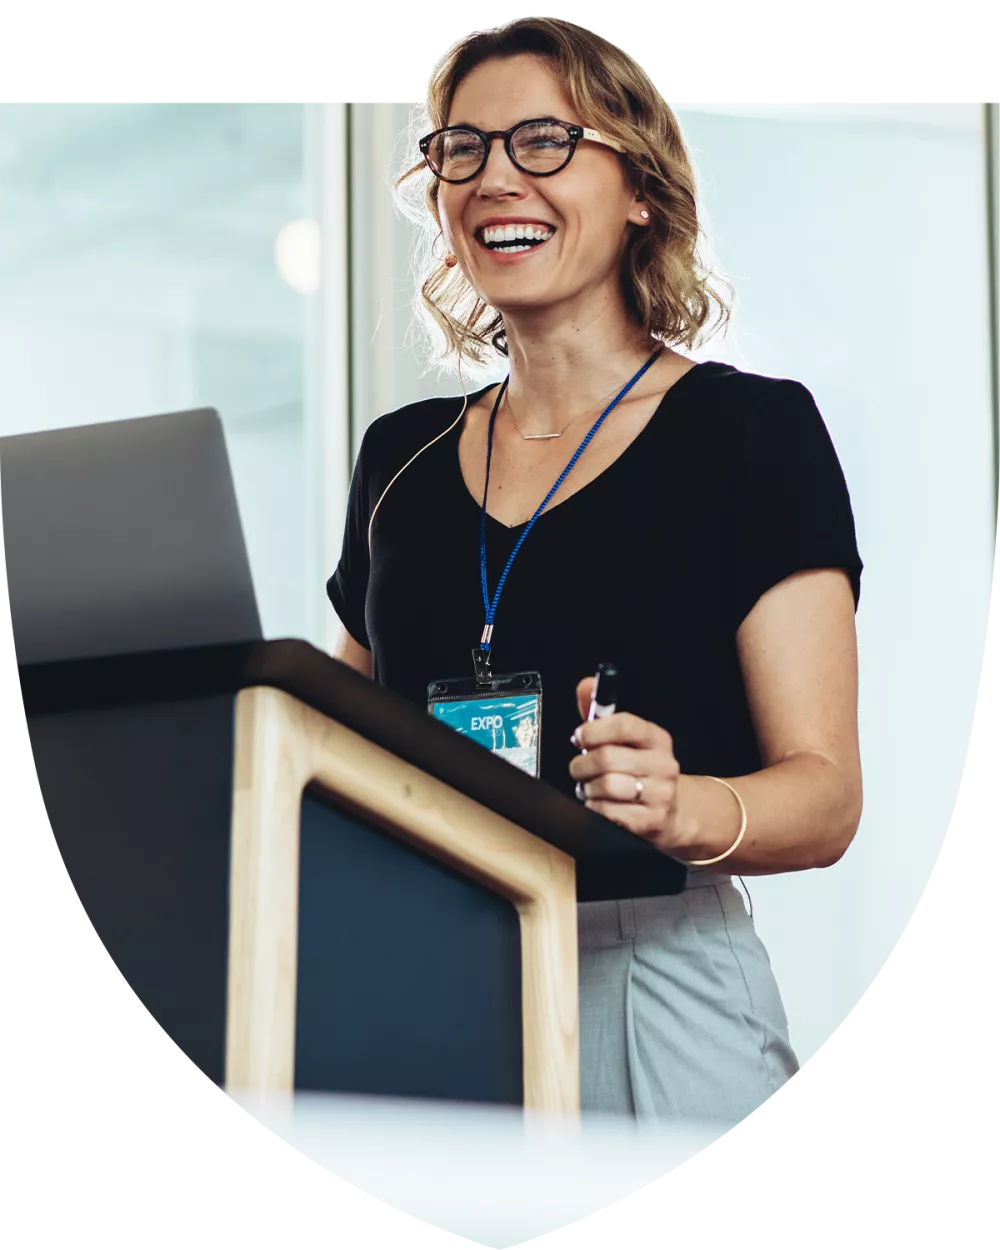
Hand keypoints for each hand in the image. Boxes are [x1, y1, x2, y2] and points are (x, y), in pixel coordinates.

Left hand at [569, 677, 680, 850]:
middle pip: (608, 758)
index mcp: (657, 739)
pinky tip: (600, 804)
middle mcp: (663, 765)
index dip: (594, 730)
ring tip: (590, 788)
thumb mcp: (625, 742)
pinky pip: (608, 812)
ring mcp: (660, 794)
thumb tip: (585, 685)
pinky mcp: (651, 821)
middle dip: (582, 764)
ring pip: (606, 785)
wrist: (672, 814)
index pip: (625, 725)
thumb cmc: (639, 772)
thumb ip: (601, 715)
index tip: (580, 737)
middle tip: (579, 768)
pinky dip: (595, 808)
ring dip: (588, 788)